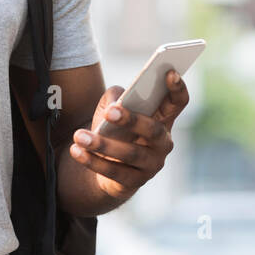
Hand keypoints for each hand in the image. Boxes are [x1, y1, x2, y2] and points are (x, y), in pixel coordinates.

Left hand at [69, 69, 190, 202]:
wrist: (107, 165)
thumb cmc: (114, 128)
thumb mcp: (113, 106)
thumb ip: (116, 96)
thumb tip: (115, 104)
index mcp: (163, 119)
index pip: (178, 102)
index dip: (178, 88)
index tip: (169, 72)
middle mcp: (164, 142)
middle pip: (153, 129)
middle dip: (132, 120)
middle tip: (110, 112)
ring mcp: (152, 164)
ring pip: (130, 154)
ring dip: (103, 144)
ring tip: (79, 136)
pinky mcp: (135, 182)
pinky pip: (114, 172)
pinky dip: (93, 161)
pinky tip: (77, 151)